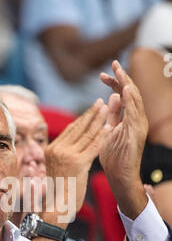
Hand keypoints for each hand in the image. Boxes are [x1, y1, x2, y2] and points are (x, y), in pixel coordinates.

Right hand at [44, 99, 107, 217]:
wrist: (55, 207)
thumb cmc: (58, 192)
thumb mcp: (57, 169)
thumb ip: (62, 156)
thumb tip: (72, 145)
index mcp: (51, 150)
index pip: (69, 130)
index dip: (82, 118)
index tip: (91, 110)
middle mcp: (57, 150)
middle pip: (78, 128)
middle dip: (91, 114)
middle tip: (101, 102)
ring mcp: (67, 156)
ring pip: (86, 134)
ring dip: (99, 120)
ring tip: (107, 109)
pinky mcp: (77, 163)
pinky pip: (93, 146)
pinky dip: (103, 136)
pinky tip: (110, 127)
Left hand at [99, 60, 148, 218]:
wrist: (119, 176)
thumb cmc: (114, 157)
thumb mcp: (109, 131)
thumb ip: (112, 115)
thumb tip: (112, 96)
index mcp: (130, 118)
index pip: (124, 95)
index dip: (115, 83)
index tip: (102, 74)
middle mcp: (137, 120)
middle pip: (132, 93)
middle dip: (123, 77)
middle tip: (113, 64)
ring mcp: (139, 127)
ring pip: (135, 101)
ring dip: (128, 85)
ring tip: (120, 72)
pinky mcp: (136, 134)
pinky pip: (134, 114)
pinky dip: (130, 101)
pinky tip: (125, 90)